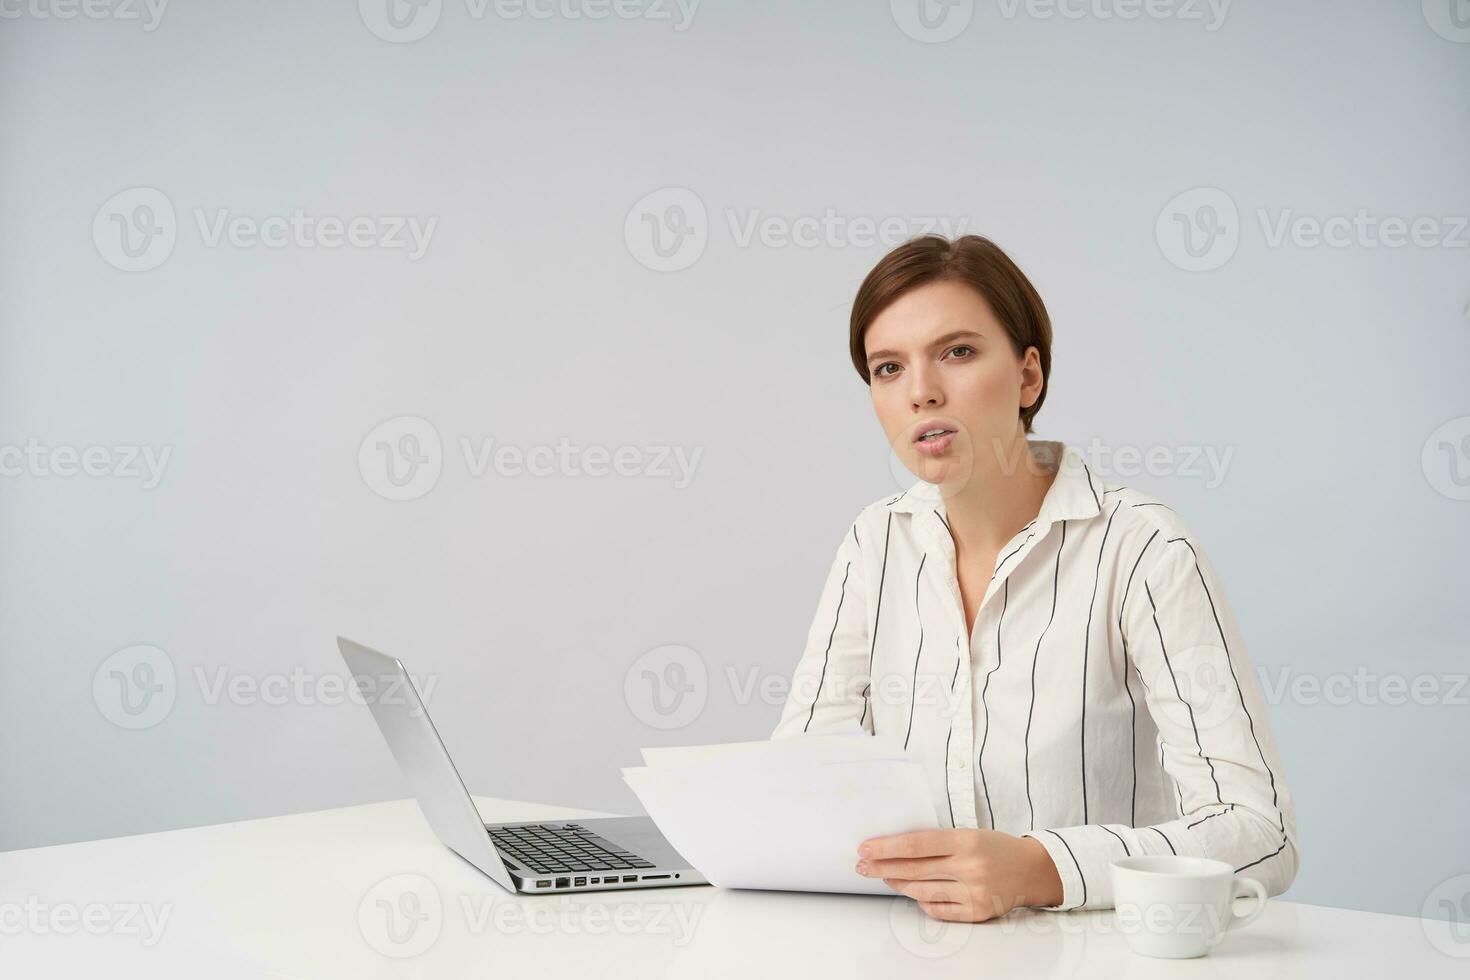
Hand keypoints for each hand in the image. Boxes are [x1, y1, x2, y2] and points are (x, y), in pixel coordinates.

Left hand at [855, 829, 1063, 921]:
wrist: (1031, 870)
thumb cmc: (994, 847)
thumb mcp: (968, 833)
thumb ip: (937, 841)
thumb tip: (895, 849)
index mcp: (966, 841)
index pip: (915, 845)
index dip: (886, 847)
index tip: (865, 848)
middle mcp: (969, 867)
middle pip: (913, 869)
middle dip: (882, 867)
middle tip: (862, 865)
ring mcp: (973, 892)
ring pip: (922, 891)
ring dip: (898, 884)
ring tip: (886, 876)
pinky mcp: (977, 912)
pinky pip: (938, 910)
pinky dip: (921, 901)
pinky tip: (913, 892)